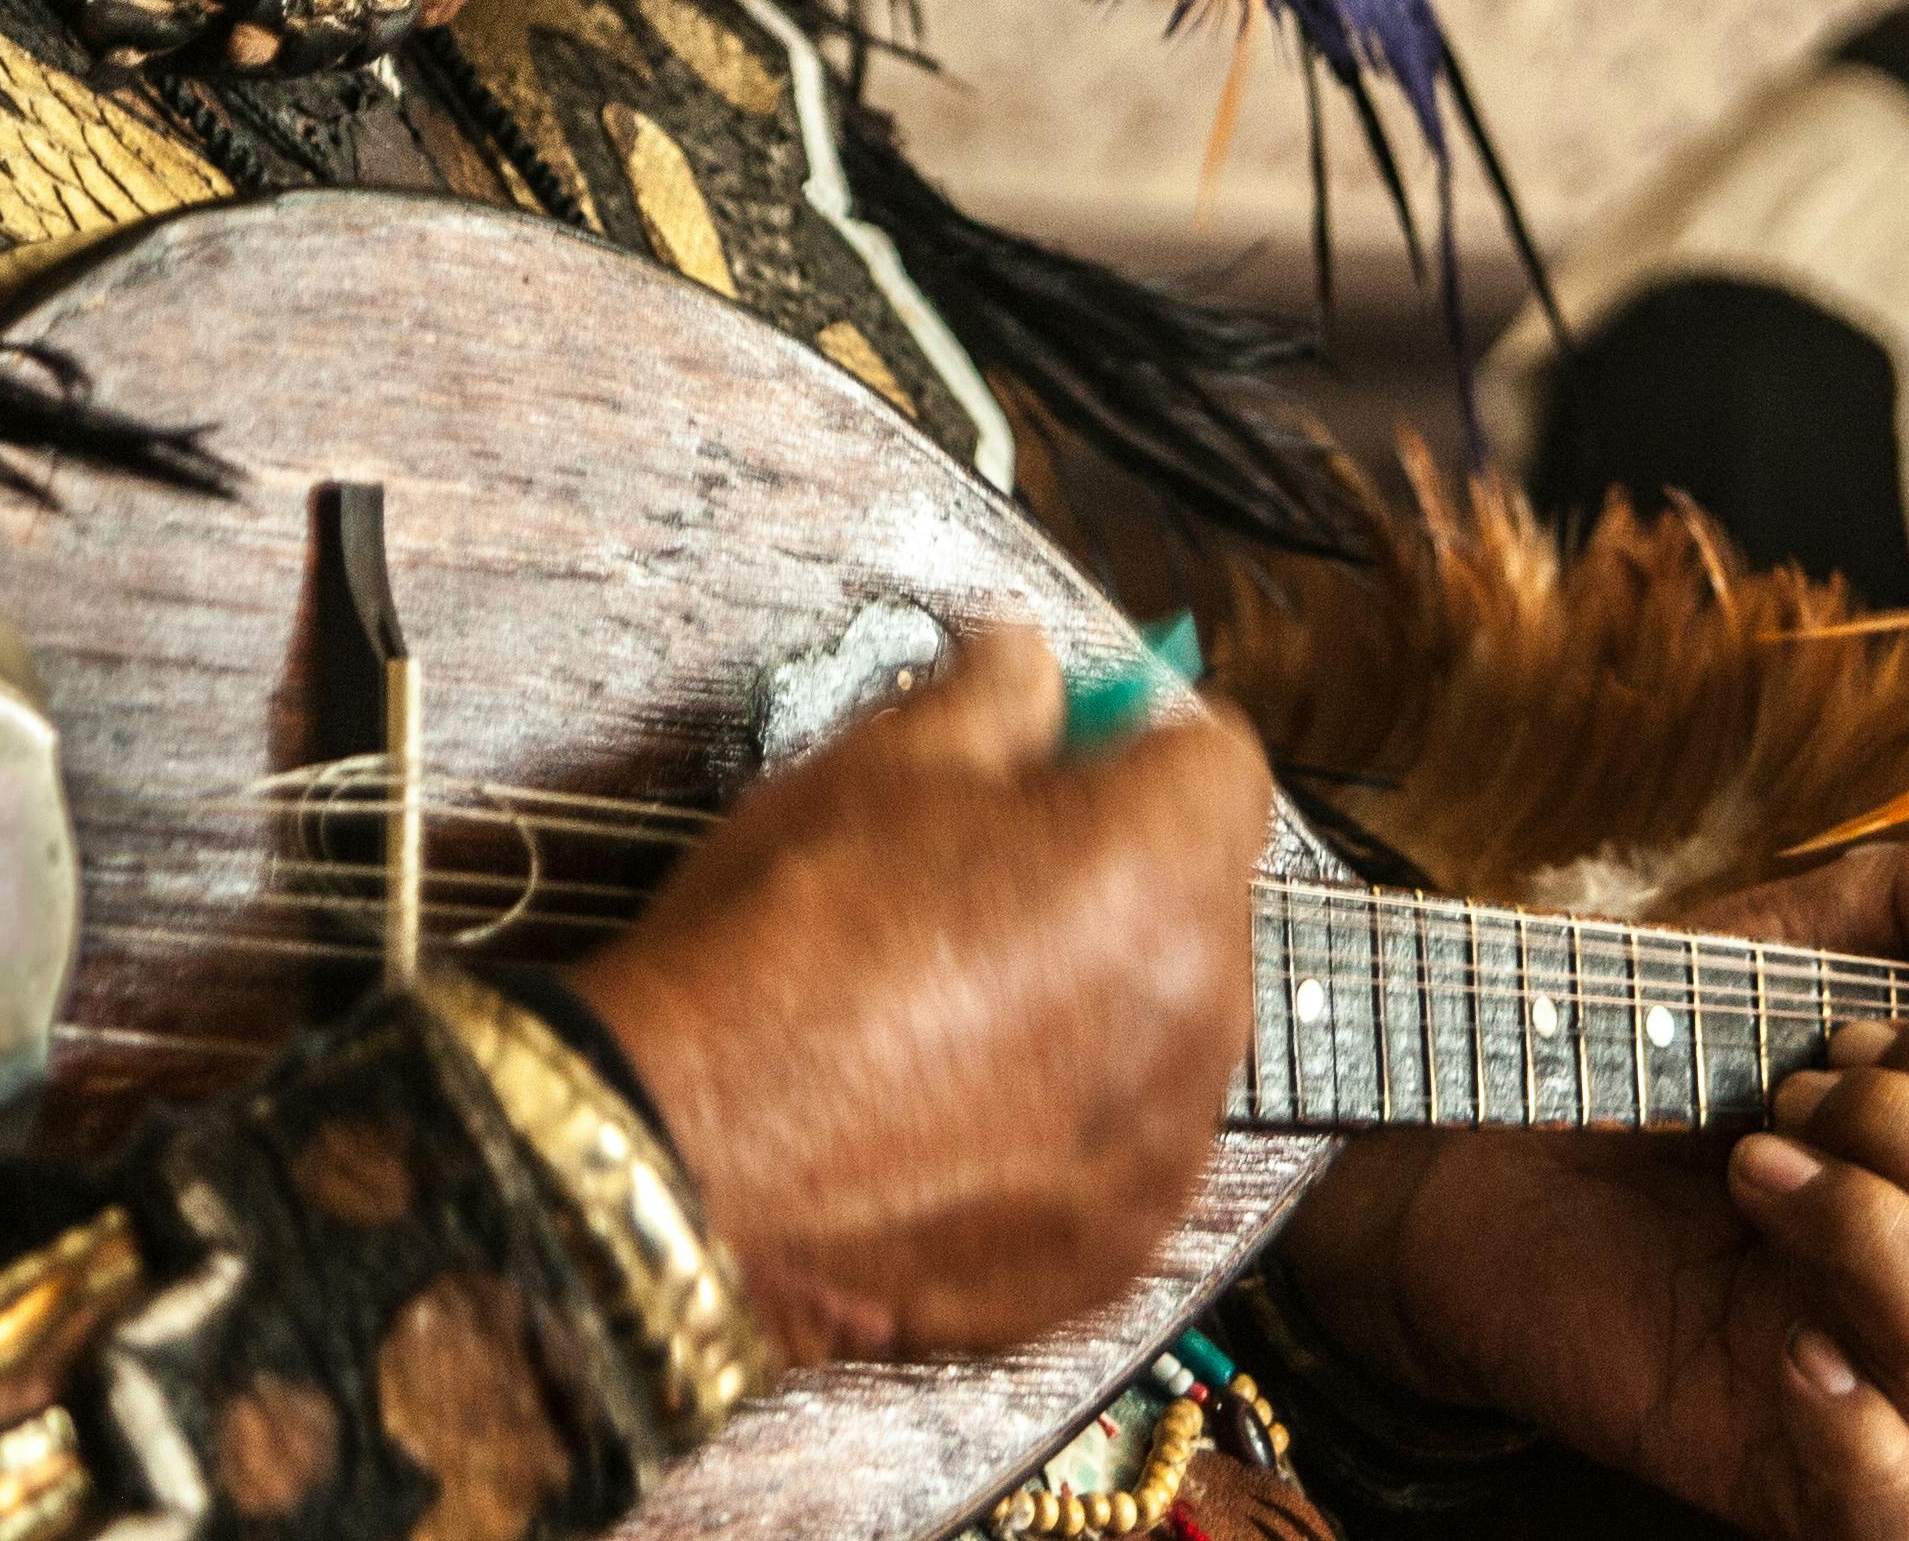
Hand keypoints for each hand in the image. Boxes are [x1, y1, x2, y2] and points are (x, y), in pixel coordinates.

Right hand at [567, 624, 1268, 1365]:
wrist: (688, 1145)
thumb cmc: (782, 942)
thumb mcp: (879, 761)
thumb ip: (995, 691)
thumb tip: (1030, 656)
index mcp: (1161, 869)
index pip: (1220, 759)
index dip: (1136, 738)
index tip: (1068, 750)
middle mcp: (1201, 1015)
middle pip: (1202, 898)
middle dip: (1121, 870)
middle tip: (985, 872)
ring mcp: (1162, 1151)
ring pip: (1169, 1028)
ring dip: (1101, 1000)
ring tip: (954, 1002)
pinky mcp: (1111, 1253)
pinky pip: (1121, 1152)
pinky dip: (1065, 1125)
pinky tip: (954, 1108)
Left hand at [1281, 845, 1908, 1540]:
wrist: (1456, 1129)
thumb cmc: (1626, 1041)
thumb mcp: (1775, 936)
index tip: (1830, 1039)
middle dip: (1906, 1133)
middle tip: (1775, 1100)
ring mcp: (1855, 1384)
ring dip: (1869, 1232)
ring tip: (1747, 1172)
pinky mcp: (1766, 1463)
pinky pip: (1883, 1513)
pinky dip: (1864, 1442)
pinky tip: (1794, 1352)